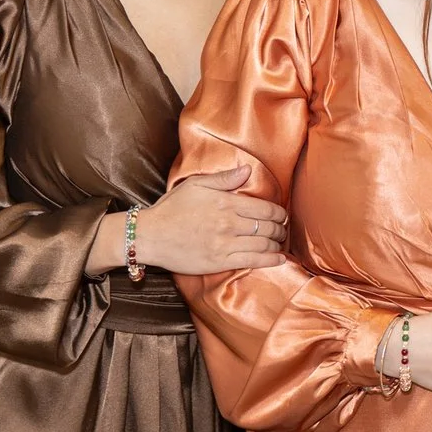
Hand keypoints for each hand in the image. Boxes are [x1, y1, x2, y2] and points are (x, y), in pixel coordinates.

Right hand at [136, 165, 288, 274]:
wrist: (150, 235)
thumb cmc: (171, 208)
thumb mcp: (196, 185)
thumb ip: (225, 178)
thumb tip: (247, 169)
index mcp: (226, 203)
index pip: (265, 208)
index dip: (278, 213)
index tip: (281, 215)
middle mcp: (229, 223)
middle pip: (267, 227)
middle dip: (279, 228)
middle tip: (281, 230)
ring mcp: (225, 244)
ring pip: (263, 244)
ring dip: (276, 243)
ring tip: (278, 242)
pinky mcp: (220, 262)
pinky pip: (252, 261)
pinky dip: (270, 260)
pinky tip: (279, 259)